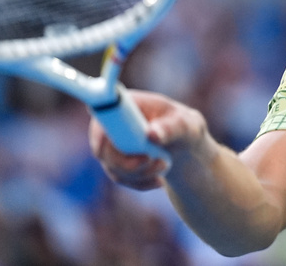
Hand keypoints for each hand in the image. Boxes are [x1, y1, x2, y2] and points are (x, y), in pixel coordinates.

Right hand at [89, 89, 207, 190]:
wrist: (184, 141)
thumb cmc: (183, 125)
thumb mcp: (184, 124)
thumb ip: (170, 127)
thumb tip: (151, 134)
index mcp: (124, 104)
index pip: (102, 118)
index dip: (105, 136)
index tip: (130, 147)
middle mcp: (110, 123)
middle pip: (103, 150)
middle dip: (129, 163)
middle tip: (156, 162)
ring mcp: (110, 145)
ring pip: (114, 167)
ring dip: (139, 173)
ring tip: (164, 166)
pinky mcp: (114, 162)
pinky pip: (121, 178)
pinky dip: (141, 182)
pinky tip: (158, 180)